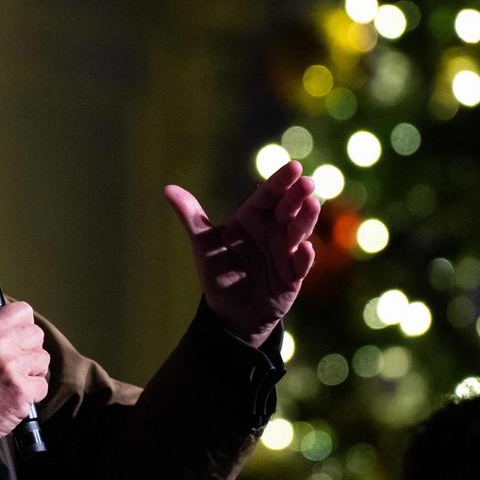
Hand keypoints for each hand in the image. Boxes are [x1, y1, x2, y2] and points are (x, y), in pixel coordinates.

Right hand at [0, 302, 49, 439]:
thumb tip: (22, 325)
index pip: (22, 311)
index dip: (23, 324)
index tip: (20, 335)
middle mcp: (1, 346)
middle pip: (37, 335)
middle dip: (30, 349)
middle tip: (15, 364)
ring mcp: (13, 369)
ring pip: (43, 360)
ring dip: (33, 372)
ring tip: (13, 380)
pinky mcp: (22, 391)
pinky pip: (42, 385)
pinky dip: (33, 394)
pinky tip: (15, 395)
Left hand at [164, 160, 318, 347]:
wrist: (231, 312)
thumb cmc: (218, 272)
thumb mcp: (203, 244)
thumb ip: (191, 216)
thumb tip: (168, 189)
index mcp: (253, 217)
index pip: (268, 194)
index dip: (281, 181)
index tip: (294, 167)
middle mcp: (273, 230)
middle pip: (288, 209)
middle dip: (298, 195)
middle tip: (308, 184)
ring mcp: (285, 252)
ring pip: (299, 231)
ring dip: (306, 219)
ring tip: (312, 205)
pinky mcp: (293, 275)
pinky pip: (300, 264)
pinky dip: (303, 256)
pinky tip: (304, 248)